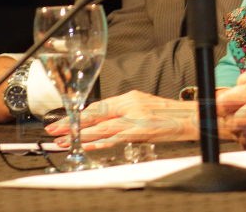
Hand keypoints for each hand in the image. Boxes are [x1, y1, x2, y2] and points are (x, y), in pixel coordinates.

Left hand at [45, 90, 198, 148]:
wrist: (192, 118)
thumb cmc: (170, 114)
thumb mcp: (144, 105)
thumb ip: (125, 111)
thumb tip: (105, 118)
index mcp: (130, 97)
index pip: (98, 106)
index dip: (78, 114)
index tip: (63, 120)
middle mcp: (129, 106)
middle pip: (95, 115)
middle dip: (72, 124)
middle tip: (53, 131)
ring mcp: (134, 119)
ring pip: (100, 128)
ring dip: (79, 135)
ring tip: (61, 142)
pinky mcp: (139, 132)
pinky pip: (113, 139)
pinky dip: (97, 143)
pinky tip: (84, 146)